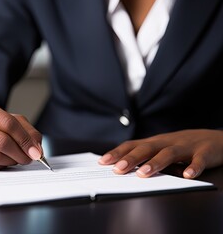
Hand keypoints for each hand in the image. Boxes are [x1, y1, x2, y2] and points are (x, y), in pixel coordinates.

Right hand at [0, 96, 42, 170]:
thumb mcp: (10, 117)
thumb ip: (26, 130)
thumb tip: (36, 149)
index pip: (7, 123)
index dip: (24, 138)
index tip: (35, 150)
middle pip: (1, 141)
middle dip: (20, 153)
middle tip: (29, 157)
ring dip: (11, 160)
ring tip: (16, 157)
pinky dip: (0, 165)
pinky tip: (3, 159)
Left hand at [98, 129, 222, 178]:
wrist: (215, 138)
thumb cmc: (181, 146)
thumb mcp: (161, 148)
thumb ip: (144, 156)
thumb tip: (119, 167)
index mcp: (154, 142)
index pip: (132, 145)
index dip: (117, 153)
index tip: (102, 162)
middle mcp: (167, 142)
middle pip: (147, 149)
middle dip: (131, 158)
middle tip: (118, 169)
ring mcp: (185, 147)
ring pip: (169, 153)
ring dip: (156, 163)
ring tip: (144, 173)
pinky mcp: (204, 152)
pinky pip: (199, 160)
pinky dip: (193, 167)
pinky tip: (187, 175)